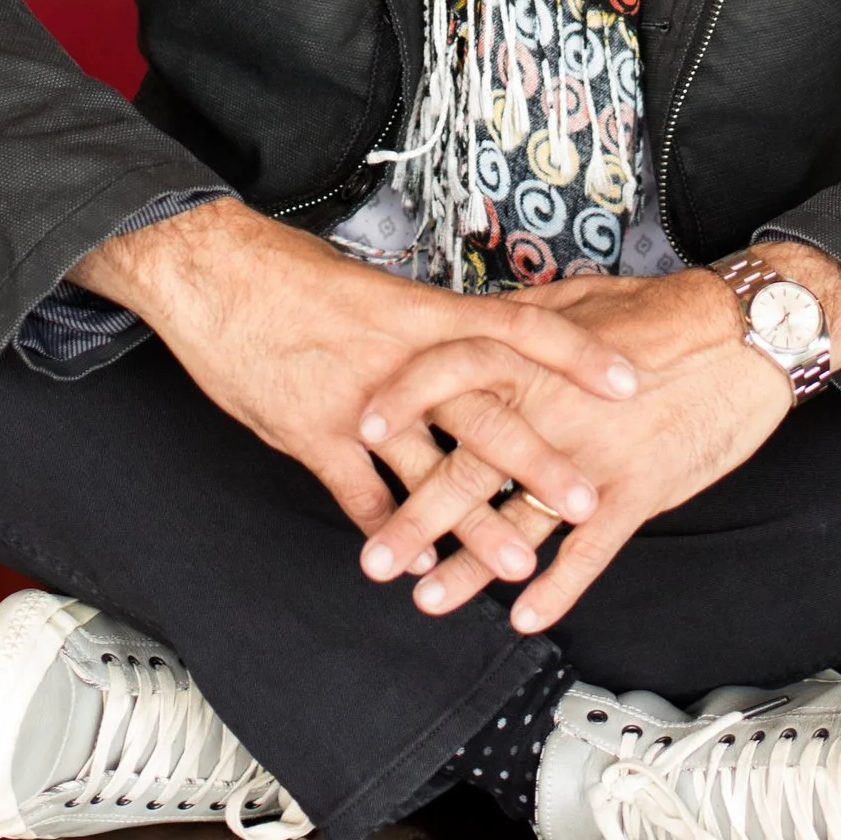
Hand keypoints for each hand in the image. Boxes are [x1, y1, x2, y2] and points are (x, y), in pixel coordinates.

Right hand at [71, 201, 642, 587]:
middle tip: (587, 501)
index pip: (520, 327)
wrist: (211, 271)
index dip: (578, 352)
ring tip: (515, 563)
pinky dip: (389, 534)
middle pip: (485, 414)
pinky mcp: (311, 436)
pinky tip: (413, 569)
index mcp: (423, 313)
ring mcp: (357, 404)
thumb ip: (424, 325)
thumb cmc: (292, 274)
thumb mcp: (372, 289)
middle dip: (538, 462)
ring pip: (428, 471)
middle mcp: (402, 360)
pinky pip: (360, 496)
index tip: (628, 377)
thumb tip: (473, 341)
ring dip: (473, 522)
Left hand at [356, 247, 840, 631]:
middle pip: (468, 465)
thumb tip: (475, 323)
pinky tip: (525, 617)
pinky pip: (588, 550)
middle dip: (416, 517)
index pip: (449, 373)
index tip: (363, 434)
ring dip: (473, 565)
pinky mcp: (636, 490)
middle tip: (374, 558)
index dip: (404, 403)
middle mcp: (552, 407)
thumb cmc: (665, 315)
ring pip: (519, 518)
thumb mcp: (583, 301)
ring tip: (430, 600)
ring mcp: (592, 455)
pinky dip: (557, 587)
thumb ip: (523, 320)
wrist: (746, 335)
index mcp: (533, 354)